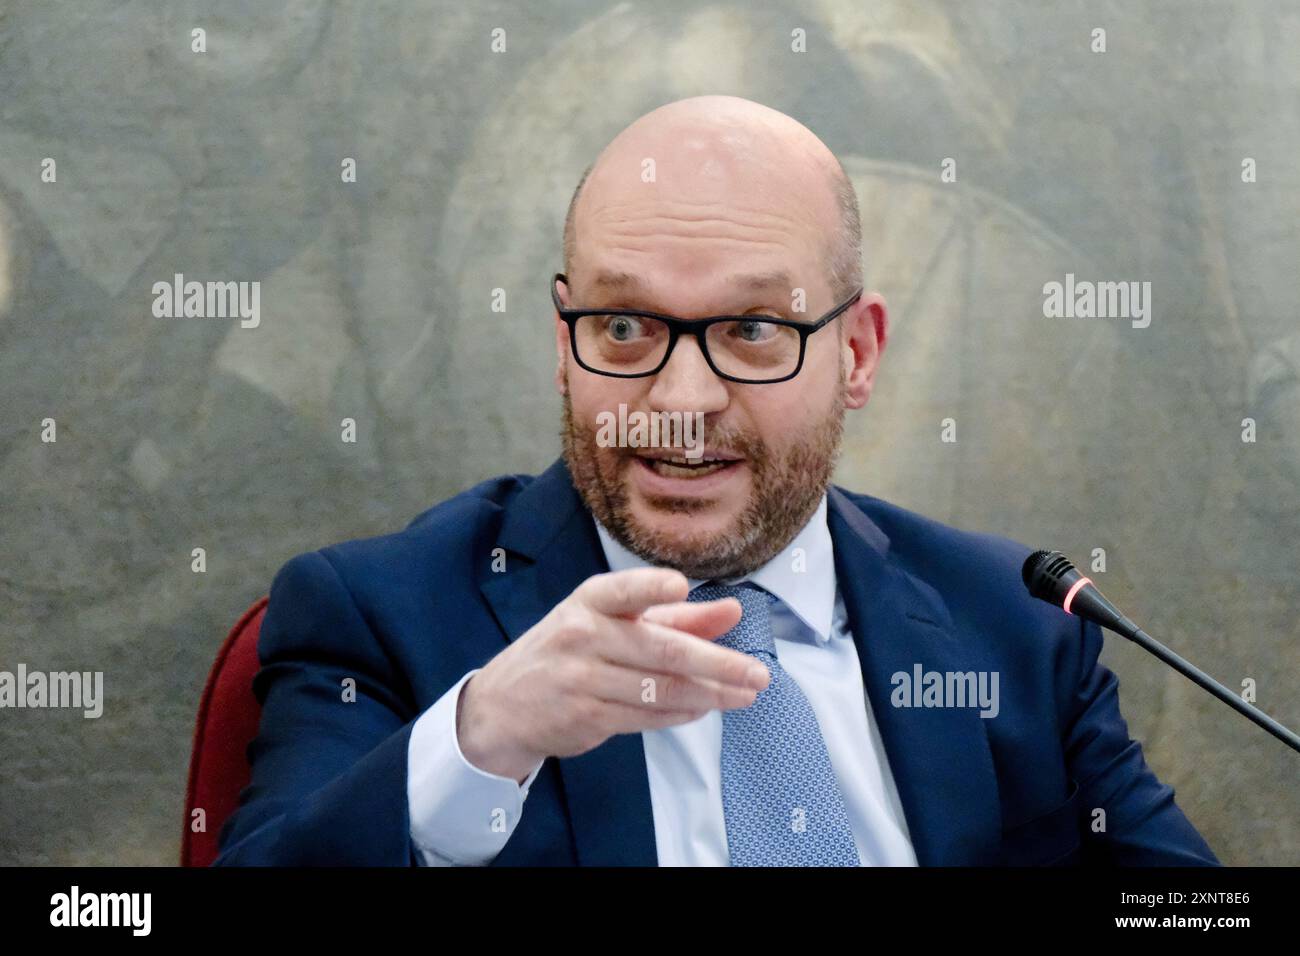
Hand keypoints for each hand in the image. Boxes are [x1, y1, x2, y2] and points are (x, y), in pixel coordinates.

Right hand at [457, 567, 769, 780]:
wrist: (504, 706)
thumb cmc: (569, 651)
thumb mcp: (612, 621)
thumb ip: (675, 617)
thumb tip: (731, 612)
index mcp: (590, 602)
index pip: (622, 591)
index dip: (651, 588)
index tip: (681, 585)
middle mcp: (584, 636)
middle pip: (661, 650)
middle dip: (717, 664)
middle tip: (757, 672)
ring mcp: (584, 680)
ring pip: (660, 689)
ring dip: (710, 695)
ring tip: (746, 694)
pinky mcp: (588, 717)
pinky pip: (647, 716)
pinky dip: (683, 713)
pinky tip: (706, 707)